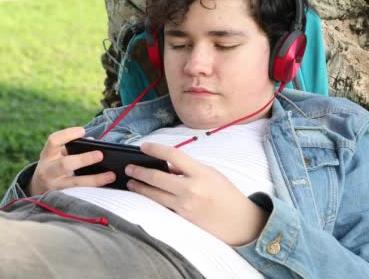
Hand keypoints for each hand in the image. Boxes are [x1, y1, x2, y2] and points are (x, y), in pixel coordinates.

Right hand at [28, 127, 115, 195]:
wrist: (38, 187)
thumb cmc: (53, 165)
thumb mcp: (57, 155)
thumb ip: (72, 147)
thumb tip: (93, 141)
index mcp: (47, 155)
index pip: (53, 141)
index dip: (67, 134)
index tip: (83, 131)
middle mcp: (47, 171)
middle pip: (65, 164)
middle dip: (83, 159)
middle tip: (100, 154)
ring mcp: (54, 187)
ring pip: (75, 184)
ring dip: (94, 179)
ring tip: (111, 175)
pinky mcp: (61, 198)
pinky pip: (80, 194)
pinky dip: (94, 191)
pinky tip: (107, 187)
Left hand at [125, 142, 268, 245]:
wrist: (239, 221)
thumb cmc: (226, 194)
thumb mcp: (211, 173)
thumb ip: (188, 169)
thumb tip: (168, 167)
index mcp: (201, 173)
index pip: (173, 155)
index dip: (155, 149)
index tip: (143, 146)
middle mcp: (191, 189)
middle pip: (157, 177)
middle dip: (139, 172)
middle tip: (129, 168)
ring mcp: (185, 205)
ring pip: (154, 195)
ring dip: (140, 188)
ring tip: (131, 182)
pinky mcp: (182, 218)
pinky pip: (162, 206)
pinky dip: (151, 199)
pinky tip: (144, 195)